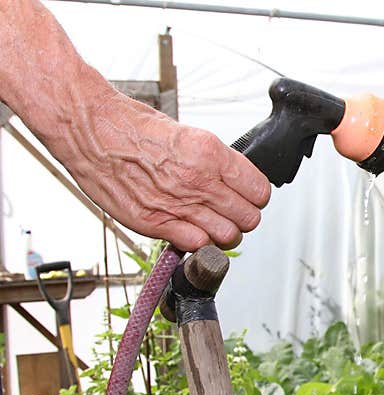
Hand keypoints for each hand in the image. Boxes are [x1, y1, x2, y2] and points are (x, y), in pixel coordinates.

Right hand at [60, 89, 270, 251]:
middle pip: (248, 218)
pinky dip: (197, 241)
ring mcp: (177, 204)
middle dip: (243, 217)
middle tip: (230, 212)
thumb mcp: (187, 134)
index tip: (248, 196)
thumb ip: (215, 163)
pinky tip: (189, 228)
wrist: (89, 128)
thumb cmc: (132, 127)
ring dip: (223, 233)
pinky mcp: (154, 222)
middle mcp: (198, 181)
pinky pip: (195, 244)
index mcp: (211, 154)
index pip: (259, 191)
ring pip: (227, 236)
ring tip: (210, 222)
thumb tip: (235, 182)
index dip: (255, 197)